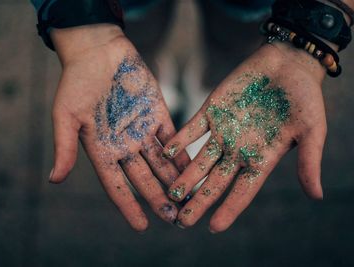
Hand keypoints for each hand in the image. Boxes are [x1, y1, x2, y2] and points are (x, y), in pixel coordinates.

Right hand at [49, 24, 189, 231]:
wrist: (98, 51)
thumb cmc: (77, 82)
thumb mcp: (66, 116)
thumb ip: (65, 147)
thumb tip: (54, 180)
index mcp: (101, 149)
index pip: (117, 185)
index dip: (129, 206)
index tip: (142, 226)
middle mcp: (124, 144)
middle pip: (144, 178)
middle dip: (159, 198)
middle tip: (176, 219)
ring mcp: (142, 130)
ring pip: (161, 161)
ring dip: (175, 180)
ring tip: (191, 198)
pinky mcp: (157, 113)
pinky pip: (172, 138)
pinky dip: (182, 152)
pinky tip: (194, 167)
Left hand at [163, 42, 326, 231]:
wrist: (288, 64)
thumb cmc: (304, 98)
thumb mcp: (312, 130)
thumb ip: (309, 161)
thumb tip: (317, 196)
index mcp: (261, 158)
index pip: (242, 190)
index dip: (229, 209)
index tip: (213, 227)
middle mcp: (237, 150)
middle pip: (215, 181)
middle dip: (199, 201)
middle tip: (182, 222)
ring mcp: (222, 131)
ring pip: (199, 159)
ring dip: (185, 175)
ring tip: (170, 193)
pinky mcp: (211, 110)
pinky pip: (192, 128)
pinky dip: (180, 140)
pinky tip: (167, 153)